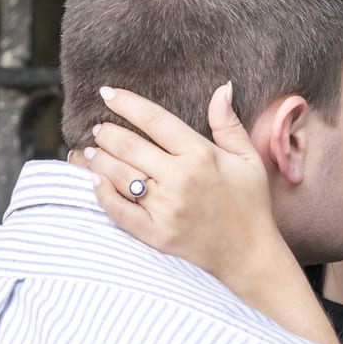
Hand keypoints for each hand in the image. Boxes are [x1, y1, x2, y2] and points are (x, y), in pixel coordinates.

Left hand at [86, 83, 283, 287]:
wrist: (250, 255)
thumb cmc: (250, 204)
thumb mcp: (248, 159)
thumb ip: (228, 124)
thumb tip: (221, 88)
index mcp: (201, 155)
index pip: (154, 120)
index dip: (126, 103)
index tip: (108, 93)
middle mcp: (180, 179)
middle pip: (128, 145)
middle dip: (107, 132)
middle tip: (99, 129)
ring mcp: (166, 208)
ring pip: (118, 174)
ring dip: (98, 158)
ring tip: (92, 151)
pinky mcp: (156, 234)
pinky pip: (118, 210)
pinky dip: (101, 193)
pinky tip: (94, 179)